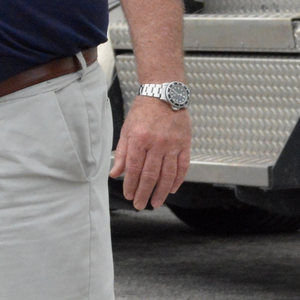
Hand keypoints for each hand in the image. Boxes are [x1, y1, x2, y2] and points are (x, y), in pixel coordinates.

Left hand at [110, 95, 191, 209]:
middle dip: (144, 193)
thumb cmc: (143, 111)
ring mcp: (173, 144)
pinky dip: (178, 180)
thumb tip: (115, 174)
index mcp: (139, 139)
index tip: (128, 195)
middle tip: (140, 205)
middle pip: (150, 175)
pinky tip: (172, 189)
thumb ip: (122, 153)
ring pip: (168, 175)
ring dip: (162, 192)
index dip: (131, 185)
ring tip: (156, 203)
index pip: (134, 168)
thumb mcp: (127, 129)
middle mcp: (157, 143)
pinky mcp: (185, 144)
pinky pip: (183, 167)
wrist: (163, 94)